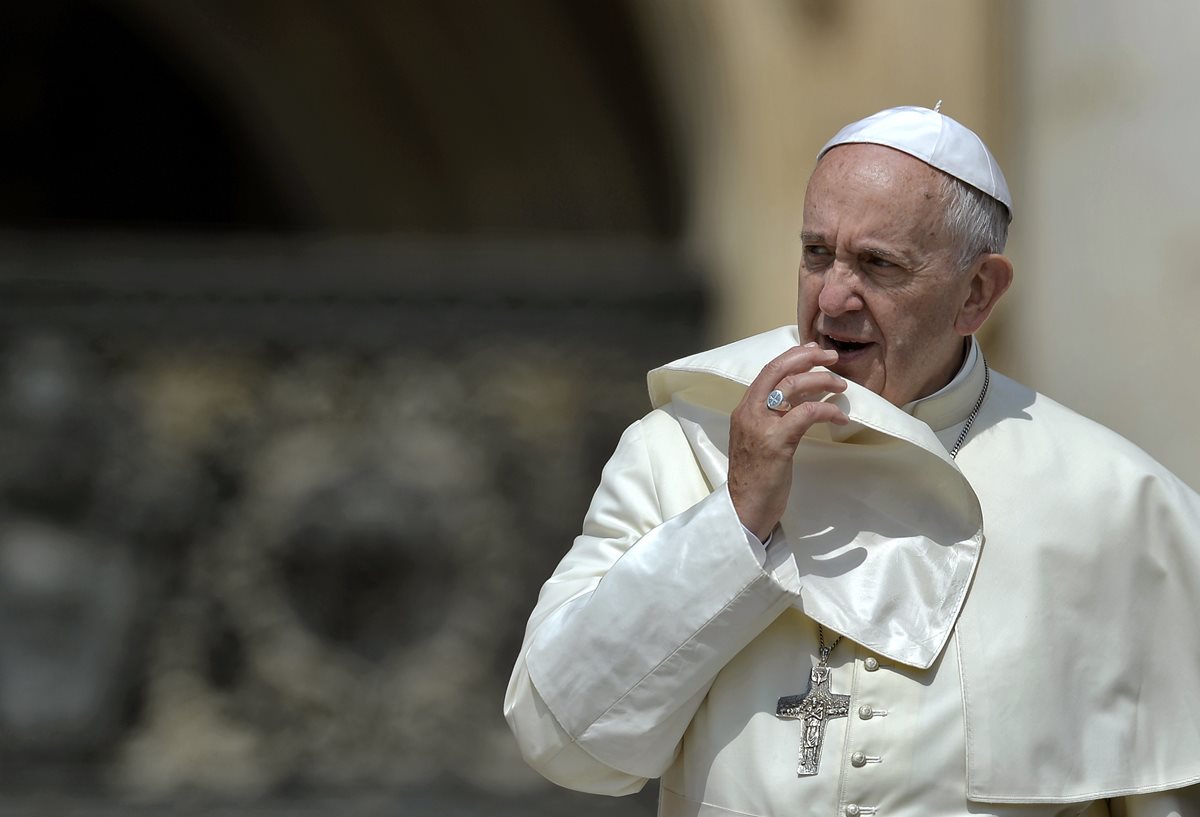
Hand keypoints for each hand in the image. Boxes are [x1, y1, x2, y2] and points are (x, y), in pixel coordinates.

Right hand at [728, 344, 848, 540]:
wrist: (744, 508)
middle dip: (807, 358)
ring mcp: (761, 426)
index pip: (768, 371)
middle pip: (778, 370)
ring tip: (842, 387)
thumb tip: (801, 399)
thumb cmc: (756, 478)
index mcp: (744, 409)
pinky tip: (840, 418)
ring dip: (822, 381)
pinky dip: (827, 410)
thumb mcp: (758, 440)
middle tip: (831, 356)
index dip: (792, 355)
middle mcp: (749, 412)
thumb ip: (772, 418)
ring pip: (793, 386)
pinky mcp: (776, 442)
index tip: (814, 350)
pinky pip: (806, 414)